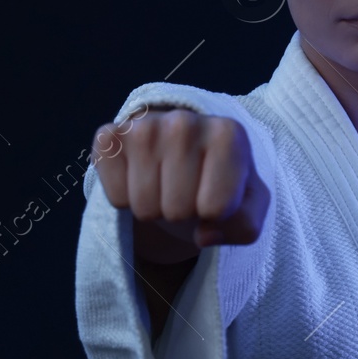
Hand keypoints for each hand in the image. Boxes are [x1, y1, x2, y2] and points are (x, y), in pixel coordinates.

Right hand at [91, 105, 269, 260]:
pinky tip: (140, 177)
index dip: (216, 215)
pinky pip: (116, 199)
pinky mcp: (109, 137)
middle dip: (183, 213)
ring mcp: (144, 126)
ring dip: (155, 208)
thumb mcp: (248, 206)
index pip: (217, 208)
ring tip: (166, 184)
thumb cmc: (219, 181)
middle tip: (186, 190)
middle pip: (177, 210)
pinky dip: (127, 200)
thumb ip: (244, 226)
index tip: (216, 193)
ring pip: (145, 207)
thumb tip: (204, 236)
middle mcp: (184, 122)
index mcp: (227, 134)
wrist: (181, 151)